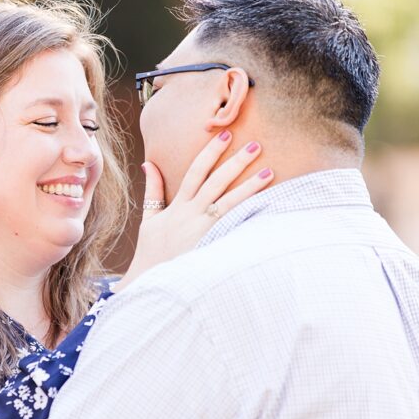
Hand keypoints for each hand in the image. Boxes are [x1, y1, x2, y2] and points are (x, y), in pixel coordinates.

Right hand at [114, 132, 271, 291]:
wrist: (153, 283)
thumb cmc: (152, 252)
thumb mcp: (149, 219)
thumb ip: (153, 190)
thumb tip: (149, 163)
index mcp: (177, 206)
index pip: (195, 171)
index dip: (210, 152)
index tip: (225, 135)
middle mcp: (191, 215)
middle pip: (216, 182)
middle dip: (236, 162)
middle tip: (256, 145)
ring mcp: (202, 231)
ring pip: (229, 202)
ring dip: (249, 186)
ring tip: (269, 172)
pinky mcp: (211, 246)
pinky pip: (233, 227)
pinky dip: (249, 215)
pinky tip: (267, 206)